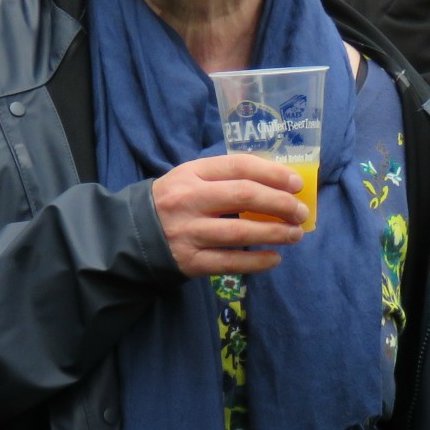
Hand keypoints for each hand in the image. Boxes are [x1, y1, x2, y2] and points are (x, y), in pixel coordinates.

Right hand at [153, 154, 306, 277]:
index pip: (239, 166)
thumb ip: (223, 179)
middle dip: (280, 203)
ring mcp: (189, 232)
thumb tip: (275, 185)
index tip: (296, 184)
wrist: (129, 236)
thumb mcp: (188, 179)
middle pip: (244, 196)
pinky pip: (230, 262)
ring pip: (241, 232)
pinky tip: (275, 258)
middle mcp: (189, 200)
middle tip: (300, 212)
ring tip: (295, 235)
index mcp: (191, 174)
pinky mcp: (189, 261)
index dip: (273, 174)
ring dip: (275, 233)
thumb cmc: (170, 203)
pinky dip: (257, 261)